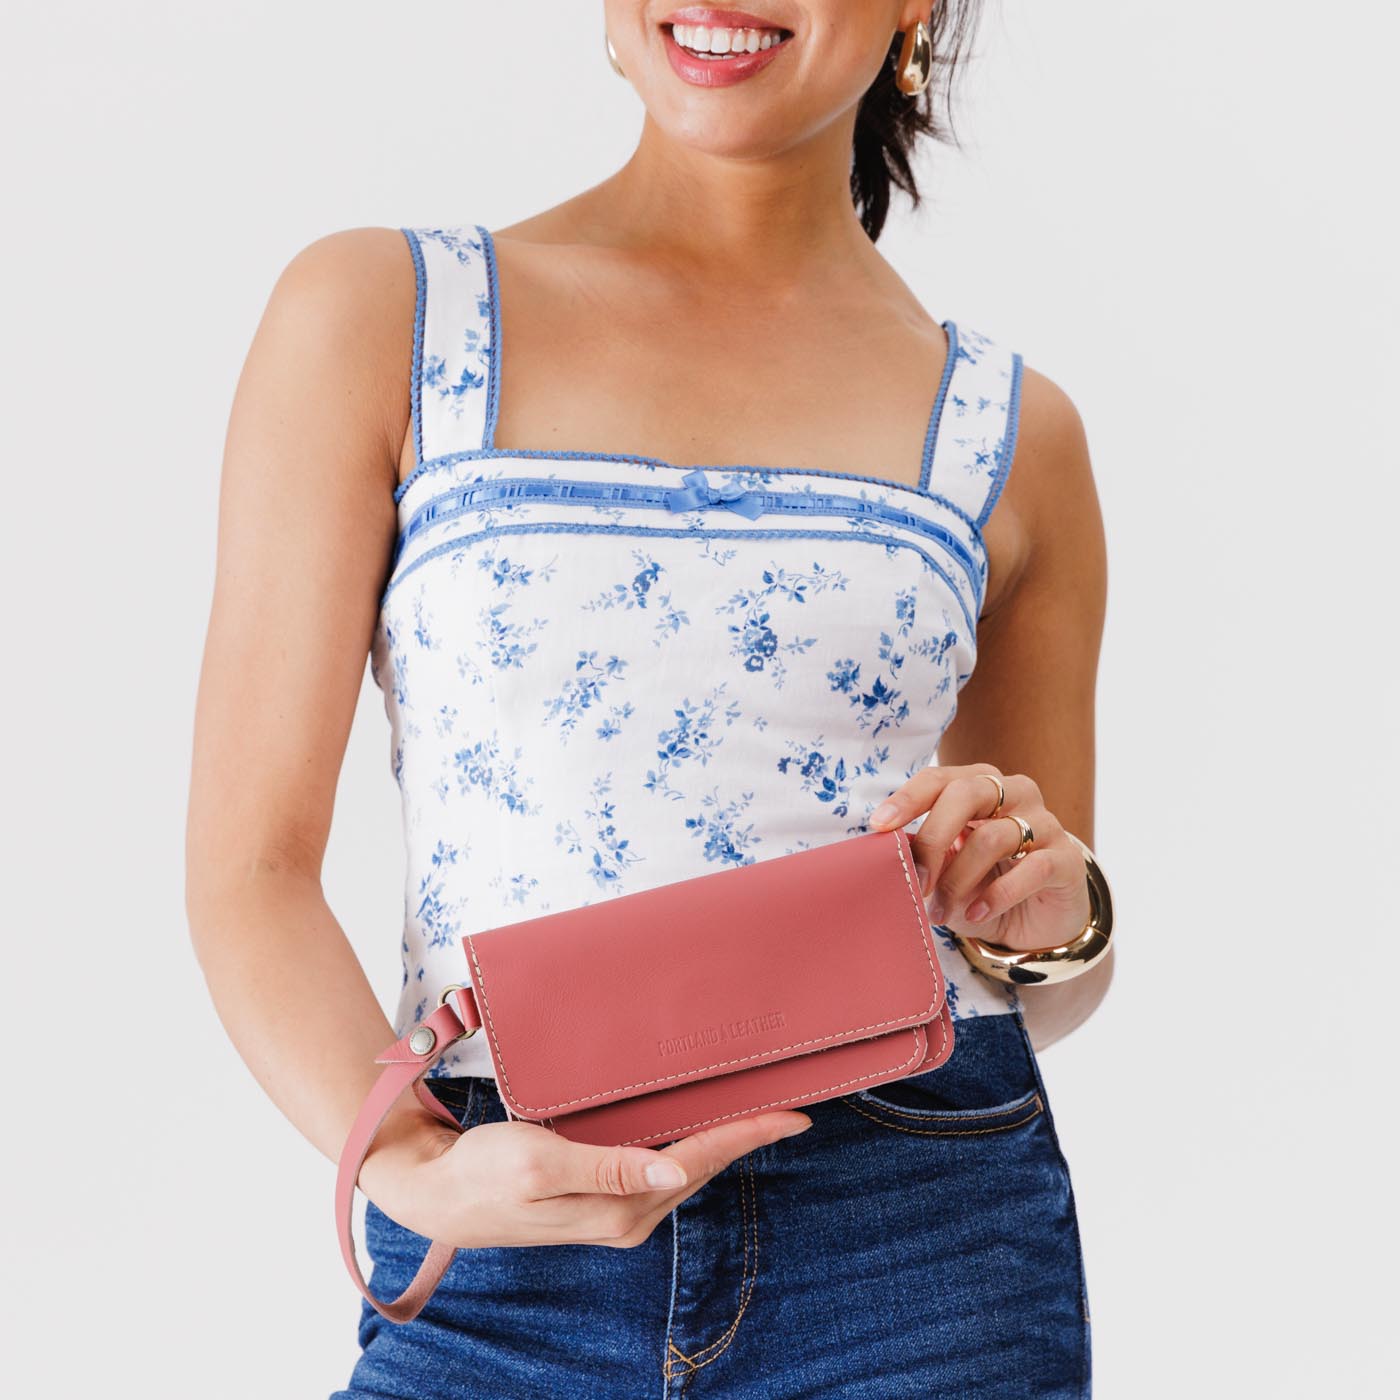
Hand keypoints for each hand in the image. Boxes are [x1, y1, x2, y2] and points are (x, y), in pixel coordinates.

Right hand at [358, 1101, 812, 1249]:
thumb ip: (609, 1168)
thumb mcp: (541, 1163)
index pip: (699, 1162)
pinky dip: (686, 1142)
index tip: (793, 1115)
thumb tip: (674, 1174)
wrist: (440, 1193)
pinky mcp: (600, 1195)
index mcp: (619, 1208)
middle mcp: (627, 1214)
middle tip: (789, 1104)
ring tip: (755, 1109)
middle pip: (702, 1166)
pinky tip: (694, 1122)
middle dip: (746, 1137)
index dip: (748, 1136)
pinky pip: (659, 1166)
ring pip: (684, 1167)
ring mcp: (615, 1208)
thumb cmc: (484, 1173)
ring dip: (720, 1139)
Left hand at [868, 763, 1090, 954]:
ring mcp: (1045, 824)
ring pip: (994, 837)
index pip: (939, 779)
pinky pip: (1032, 868)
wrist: (1038, 924)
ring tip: (939, 912)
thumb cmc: (984, 886)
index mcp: (979, 786)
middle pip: (967, 795)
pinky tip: (977, 913)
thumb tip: (888, 852)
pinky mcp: (1067, 859)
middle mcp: (1015, 794)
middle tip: (915, 880)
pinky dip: (998, 895)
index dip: (907, 799)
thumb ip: (924, 855)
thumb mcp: (946, 870)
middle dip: (933, 838)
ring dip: (959, 879)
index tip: (879, 826)